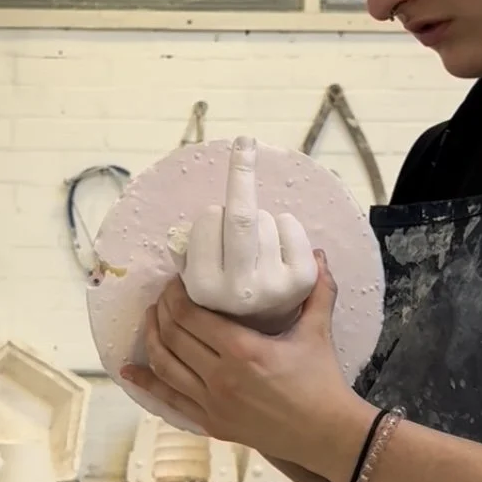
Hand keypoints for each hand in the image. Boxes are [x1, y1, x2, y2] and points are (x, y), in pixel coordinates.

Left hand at [122, 254, 374, 481]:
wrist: (326, 434)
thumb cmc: (323, 381)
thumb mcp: (318, 331)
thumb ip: (317, 290)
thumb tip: (318, 254)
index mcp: (242, 350)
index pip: (191, 315)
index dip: (176, 294)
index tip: (176, 280)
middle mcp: (220, 377)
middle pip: (173, 336)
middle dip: (162, 310)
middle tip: (164, 295)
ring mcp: (211, 403)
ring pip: (165, 365)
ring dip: (151, 338)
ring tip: (150, 319)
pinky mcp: (210, 422)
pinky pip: (169, 399)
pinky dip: (146, 382)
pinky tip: (129, 370)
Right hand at [169, 136, 317, 334]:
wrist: (268, 338)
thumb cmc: (227, 302)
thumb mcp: (195, 284)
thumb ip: (186, 256)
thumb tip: (179, 234)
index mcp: (204, 289)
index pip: (208, 221)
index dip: (213, 214)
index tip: (215, 218)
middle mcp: (239, 289)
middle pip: (241, 215)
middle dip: (242, 172)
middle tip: (244, 143)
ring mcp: (274, 285)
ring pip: (265, 218)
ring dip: (260, 219)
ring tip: (258, 247)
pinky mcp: (303, 279)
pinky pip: (289, 225)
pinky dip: (284, 225)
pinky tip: (279, 246)